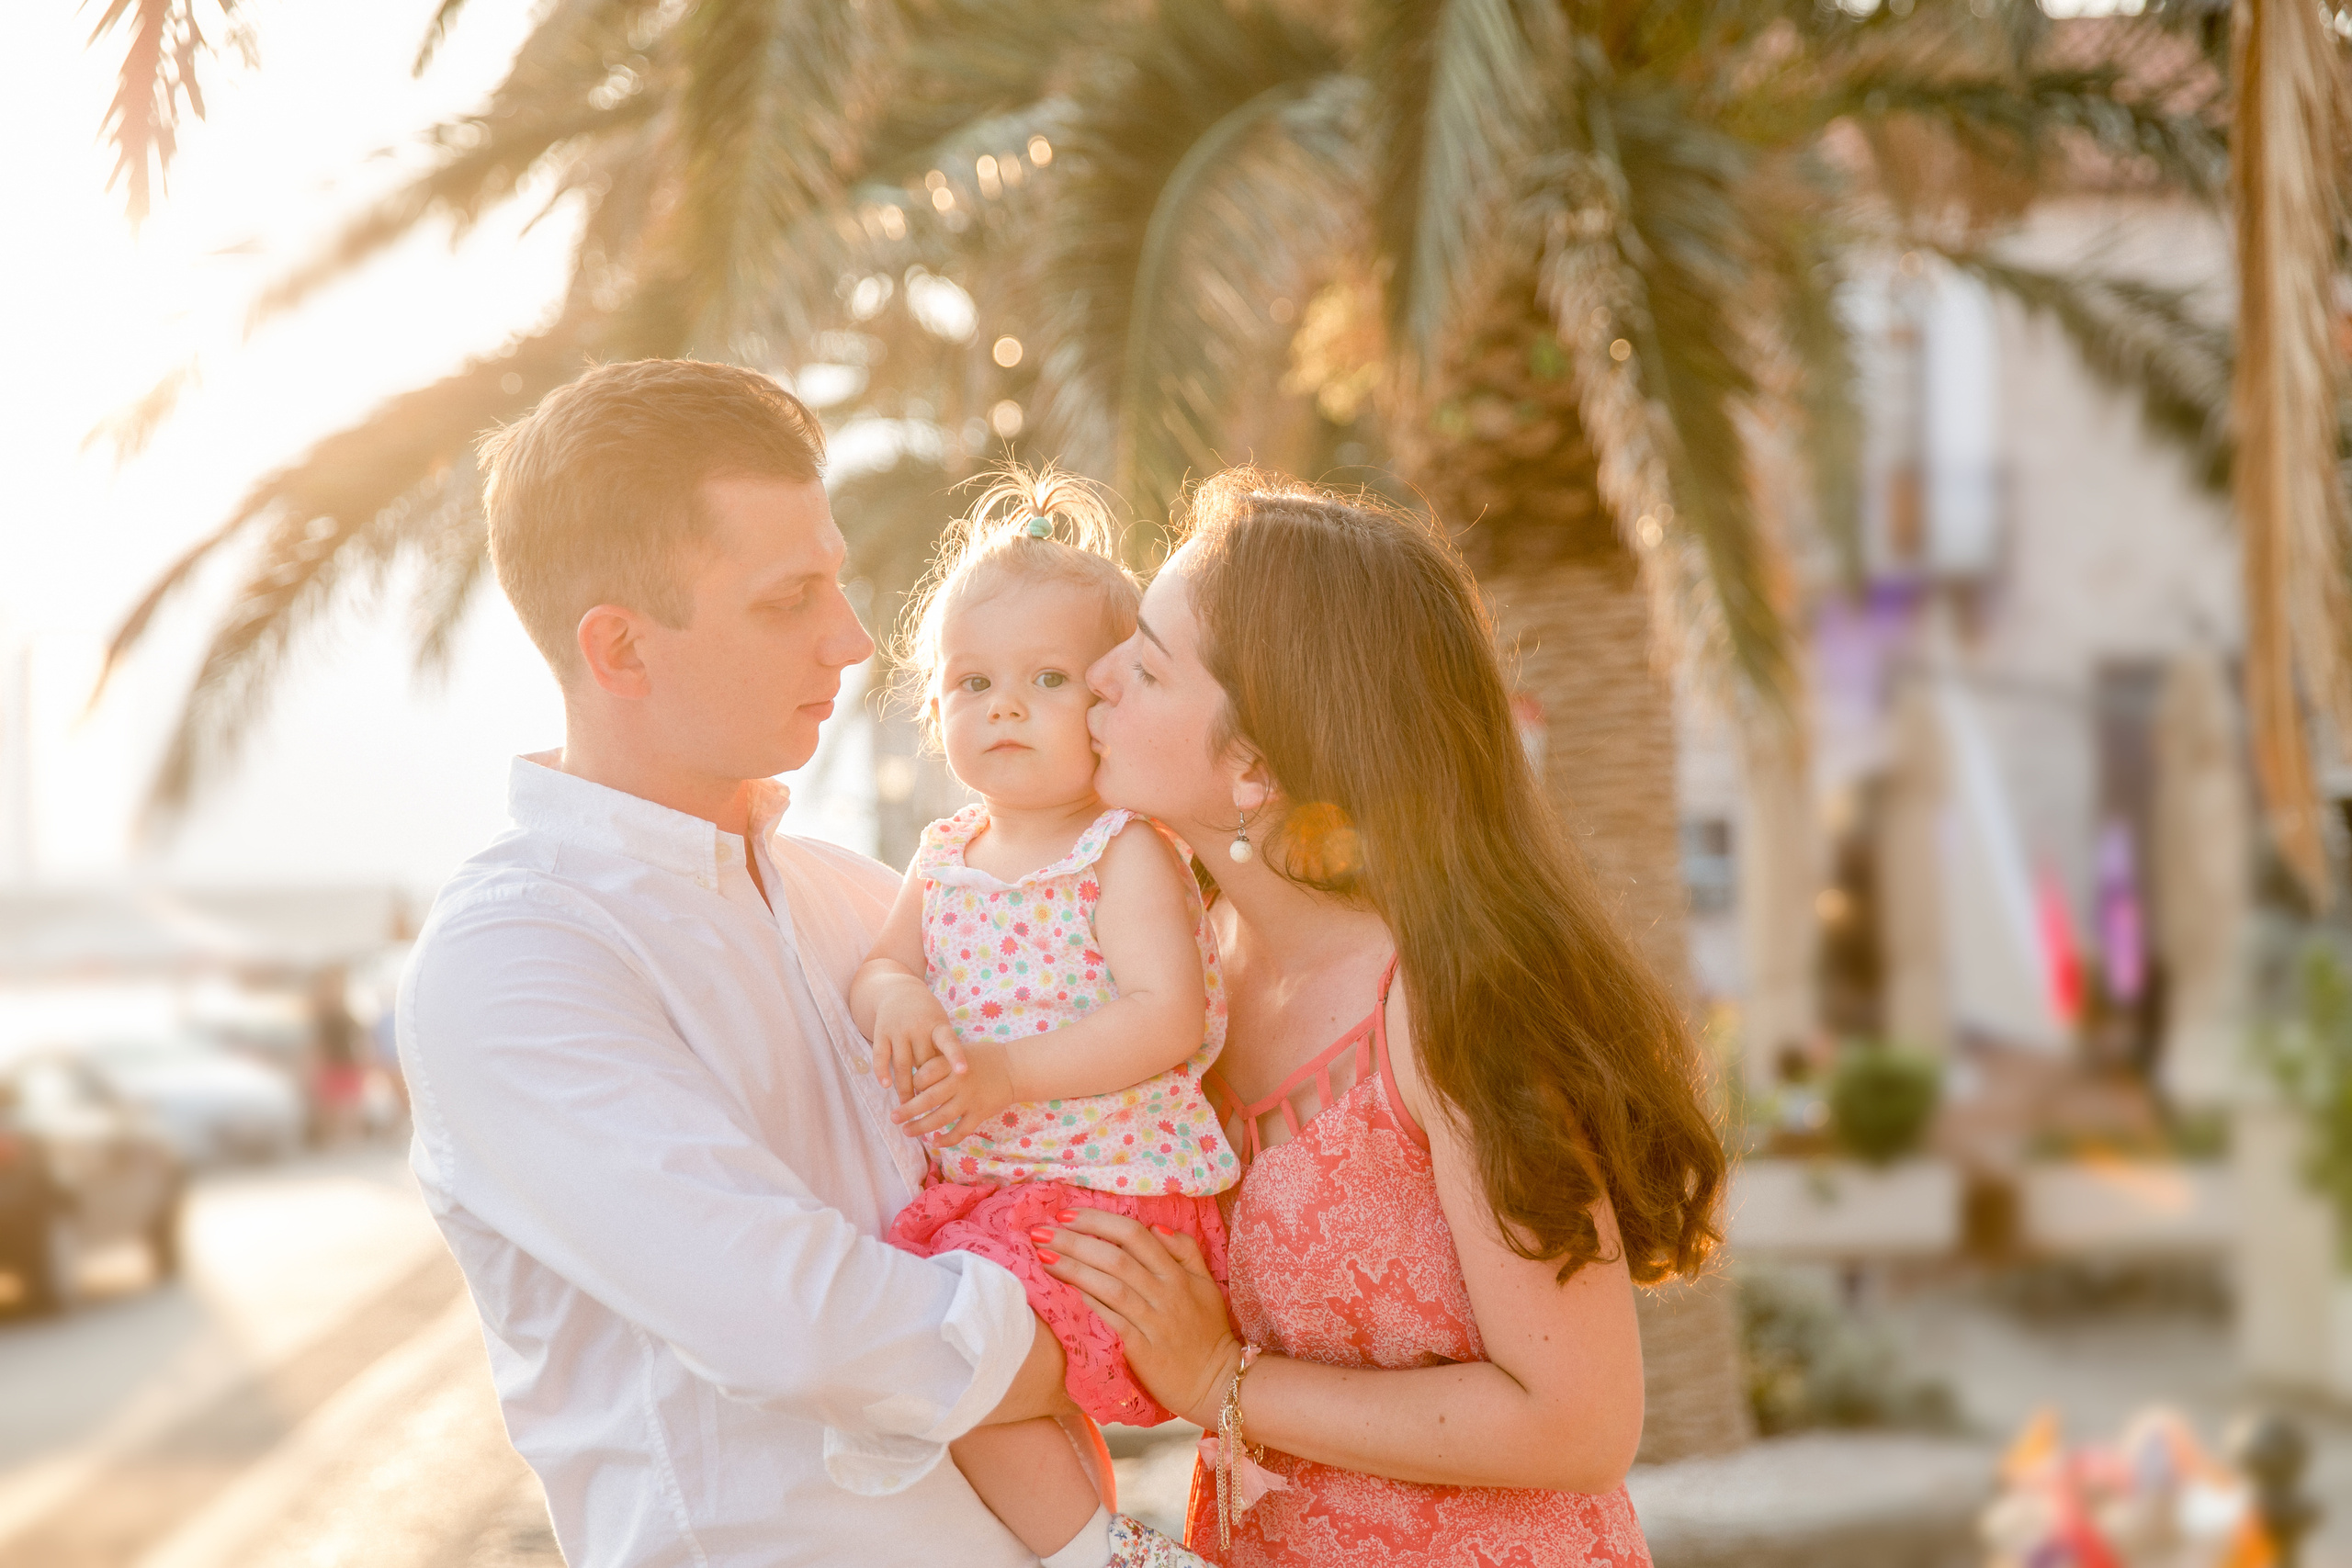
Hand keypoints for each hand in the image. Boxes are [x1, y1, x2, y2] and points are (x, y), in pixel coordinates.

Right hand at [869, 988, 963, 1103]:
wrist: (898, 989)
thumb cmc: (927, 1015)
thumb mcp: (939, 1023)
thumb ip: (942, 1049)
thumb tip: (950, 1083)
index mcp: (937, 1025)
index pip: (949, 1042)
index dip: (956, 1057)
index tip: (963, 1072)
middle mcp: (918, 1027)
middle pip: (923, 1062)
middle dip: (926, 1085)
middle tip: (929, 1108)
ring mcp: (898, 1029)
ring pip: (902, 1064)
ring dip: (904, 1087)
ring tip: (907, 1107)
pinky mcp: (881, 1032)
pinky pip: (880, 1056)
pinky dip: (882, 1071)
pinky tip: (886, 1086)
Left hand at [892, 1037, 1014, 1143]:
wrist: (1014, 1068)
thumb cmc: (982, 1059)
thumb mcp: (959, 1051)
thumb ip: (939, 1063)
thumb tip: (913, 1081)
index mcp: (952, 1063)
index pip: (923, 1075)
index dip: (912, 1084)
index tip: (908, 1090)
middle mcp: (959, 1082)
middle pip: (928, 1099)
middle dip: (908, 1110)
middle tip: (893, 1117)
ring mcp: (970, 1099)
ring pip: (941, 1118)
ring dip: (921, 1127)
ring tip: (907, 1131)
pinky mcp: (980, 1113)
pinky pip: (960, 1131)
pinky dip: (947, 1139)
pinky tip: (935, 1142)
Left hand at [1042, 1210, 1242, 1428]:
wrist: (1217, 1382)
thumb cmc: (1208, 1332)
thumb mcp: (1206, 1284)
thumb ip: (1185, 1250)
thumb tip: (1154, 1227)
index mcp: (1178, 1273)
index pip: (1135, 1235)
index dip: (1099, 1221)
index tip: (1067, 1214)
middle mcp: (1166, 1292)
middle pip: (1116, 1257)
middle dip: (1075, 1240)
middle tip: (1040, 1231)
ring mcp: (1154, 1321)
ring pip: (1109, 1286)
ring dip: (1072, 1268)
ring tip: (1042, 1256)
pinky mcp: (1142, 1349)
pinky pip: (1110, 1319)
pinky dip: (1087, 1301)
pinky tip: (1063, 1290)